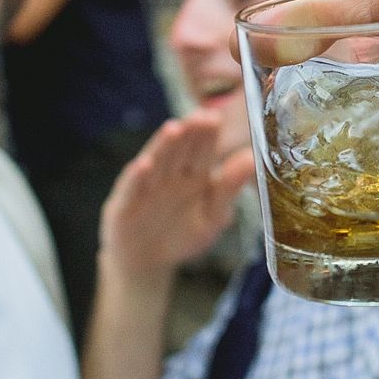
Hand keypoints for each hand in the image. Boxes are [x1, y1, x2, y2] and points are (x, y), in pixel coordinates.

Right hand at [98, 109, 255, 277]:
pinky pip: (133, 188)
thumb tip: (252, 158)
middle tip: (202, 116)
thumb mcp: (213, 217)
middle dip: (190, 132)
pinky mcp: (125, 203)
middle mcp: (170, 174)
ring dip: (164, 145)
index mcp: (194, 174)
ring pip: (157, 161)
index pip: (203, 148)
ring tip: (175, 128)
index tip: (217, 118)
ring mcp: (147, 186)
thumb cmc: (182, 235)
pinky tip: (144, 165)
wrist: (146, 261)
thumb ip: (230, 188)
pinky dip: (137, 177)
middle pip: (180, 148)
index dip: (209, 133)